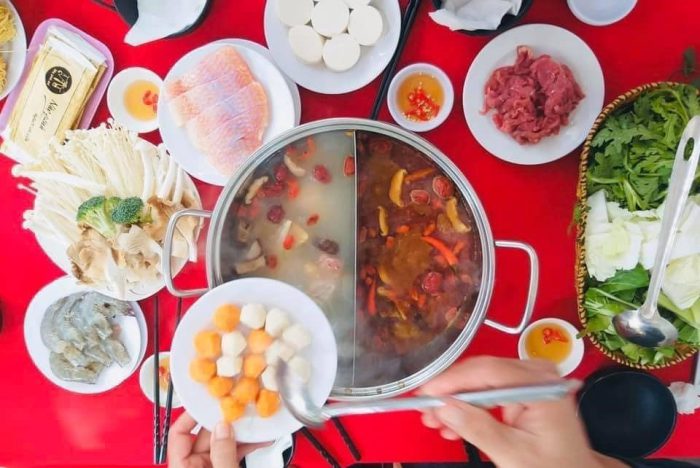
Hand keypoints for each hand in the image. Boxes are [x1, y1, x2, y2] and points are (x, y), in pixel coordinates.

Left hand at [167, 412, 267, 467]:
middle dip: (224, 422)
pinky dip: (246, 446)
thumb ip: (223, 453)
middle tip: (240, 410)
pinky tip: (260, 439)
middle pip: (205, 436)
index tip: (208, 402)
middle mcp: (194, 467)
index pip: (179, 434)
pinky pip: (233, 453)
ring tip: (255, 423)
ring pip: (222, 443)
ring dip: (240, 433)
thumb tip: (223, 428)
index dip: (191, 415)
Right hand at [418, 357, 624, 467]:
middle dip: (451, 393)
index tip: (426, 394)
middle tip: (426, 412)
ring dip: (456, 401)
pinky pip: (488, 390)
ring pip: (480, 381)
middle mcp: (537, 373)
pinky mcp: (522, 389)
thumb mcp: (514, 455)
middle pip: (482, 373)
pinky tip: (452, 423)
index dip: (453, 380)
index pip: (489, 371)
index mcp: (542, 385)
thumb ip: (478, 429)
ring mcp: (530, 379)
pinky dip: (470, 406)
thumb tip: (444, 408)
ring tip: (434, 422)